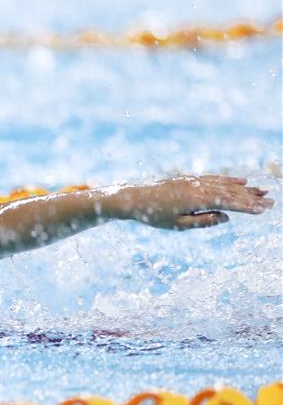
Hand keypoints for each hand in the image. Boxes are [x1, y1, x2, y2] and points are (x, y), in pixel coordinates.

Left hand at [107, 175, 273, 229]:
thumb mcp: (179, 225)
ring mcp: (194, 181)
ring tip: (262, 191)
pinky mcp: (189, 180)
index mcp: (196, 199)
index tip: (263, 209)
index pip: (228, 203)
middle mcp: (198, 187)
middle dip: (252, 197)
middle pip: (230, 192)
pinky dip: (229, 180)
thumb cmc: (154, 216)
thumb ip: (204, 222)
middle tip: (271, 201)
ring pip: (224, 184)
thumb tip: (226, 218)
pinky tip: (241, 182)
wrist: (134, 198)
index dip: (247, 206)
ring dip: (244, 189)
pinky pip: (214, 179)